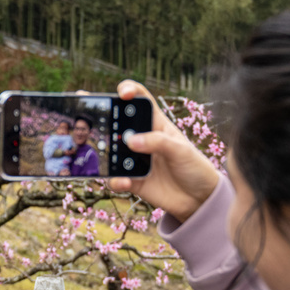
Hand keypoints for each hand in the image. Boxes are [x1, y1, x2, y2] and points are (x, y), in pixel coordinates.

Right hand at [106, 80, 220, 222]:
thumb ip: (158, 142)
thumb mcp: (182, 150)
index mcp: (156, 125)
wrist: (199, 199)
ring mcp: (134, 160)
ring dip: (106, 153)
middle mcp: (142, 139)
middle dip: (103, 119)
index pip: (139, 100)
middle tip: (90, 119)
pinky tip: (124, 182)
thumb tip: (131, 140)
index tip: (123, 94)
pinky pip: (116, 179)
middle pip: (117, 123)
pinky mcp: (132, 180)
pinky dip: (116, 180)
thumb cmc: (194, 168)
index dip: (129, 90)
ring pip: (111, 152)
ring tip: (108, 157)